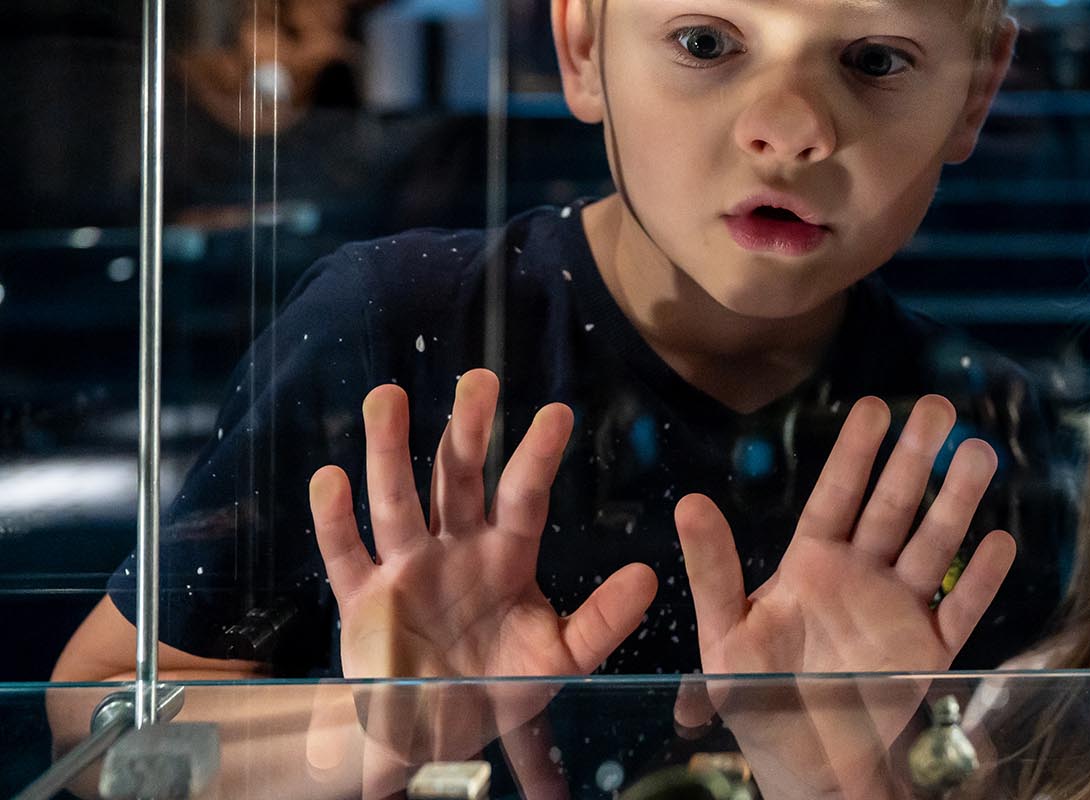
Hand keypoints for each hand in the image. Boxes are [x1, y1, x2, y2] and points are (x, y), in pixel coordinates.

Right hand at [308, 370, 656, 764]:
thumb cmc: (503, 686)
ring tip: (389, 397)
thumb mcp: (562, 658)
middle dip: (467, 430)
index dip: (537, 456)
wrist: (440, 734)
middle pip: (459, 480)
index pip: (524, 496)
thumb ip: (602, 621)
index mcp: (506, 556)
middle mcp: (456, 550)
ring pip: (398, 502)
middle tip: (479, 379)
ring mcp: (406, 570)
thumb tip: (649, 578)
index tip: (558, 412)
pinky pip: (346, 554)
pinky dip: (335, 519)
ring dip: (390, 452)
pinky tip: (330, 477)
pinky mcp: (363, 601)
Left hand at [674, 395, 1016, 796]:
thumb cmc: (757, 700)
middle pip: (893, 507)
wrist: (805, 767)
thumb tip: (688, 503)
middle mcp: (861, 576)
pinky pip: (960, 610)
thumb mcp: (723, 635)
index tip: (874, 406)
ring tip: (979, 454)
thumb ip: (713, 570)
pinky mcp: (928, 651)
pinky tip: (1000, 543)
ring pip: (934, 546)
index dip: (855, 453)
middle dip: (916, 457)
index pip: (837, 496)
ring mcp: (899, 610)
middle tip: (938, 406)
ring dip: (956, 502)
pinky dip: (981, 579)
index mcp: (812, 565)